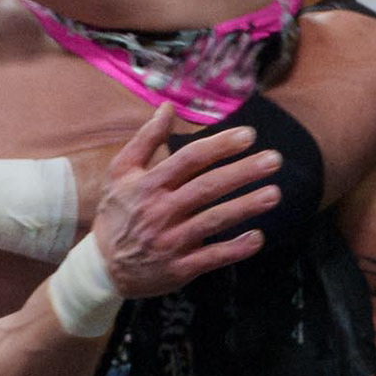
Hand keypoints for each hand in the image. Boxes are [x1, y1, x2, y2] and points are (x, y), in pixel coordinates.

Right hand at [90, 112, 281, 299]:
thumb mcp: (120, 172)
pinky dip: (235, 249)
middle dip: (242, 172)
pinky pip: (211, 257)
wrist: (102, 266)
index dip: (220, 146)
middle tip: (274, 160)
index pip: (190, 159)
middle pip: (207, 188)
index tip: (249, 135)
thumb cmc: (117, 213)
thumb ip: (145, 139)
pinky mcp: (179, 268)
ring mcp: (170, 241)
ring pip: (213, 221)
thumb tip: (168, 107)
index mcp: (149, 184)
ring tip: (274, 194)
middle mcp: (160, 211)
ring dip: (245, 207)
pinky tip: (257, 237)